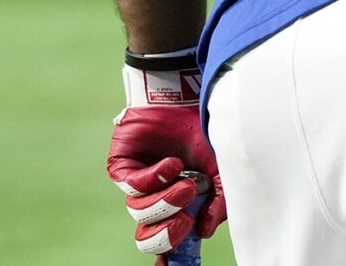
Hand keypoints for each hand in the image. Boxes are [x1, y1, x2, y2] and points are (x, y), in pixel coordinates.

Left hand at [108, 60, 225, 257]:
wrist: (188, 96)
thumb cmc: (206, 132)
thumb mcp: (223, 168)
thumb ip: (220, 201)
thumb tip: (205, 231)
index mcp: (178, 205)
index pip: (168, 241)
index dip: (171, 257)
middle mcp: (155, 199)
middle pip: (149, 239)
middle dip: (168, 233)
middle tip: (186, 217)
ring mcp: (137, 184)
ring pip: (141, 214)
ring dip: (166, 202)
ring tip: (187, 184)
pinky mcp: (122, 168)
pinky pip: (131, 188)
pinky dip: (154, 179)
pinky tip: (172, 164)